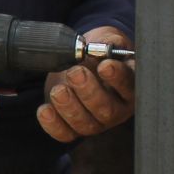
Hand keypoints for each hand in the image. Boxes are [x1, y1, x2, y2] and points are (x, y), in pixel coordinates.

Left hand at [37, 26, 133, 141]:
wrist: (79, 62)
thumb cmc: (98, 52)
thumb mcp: (107, 39)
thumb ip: (108, 41)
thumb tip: (101, 46)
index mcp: (129, 85)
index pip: (129, 85)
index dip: (118, 78)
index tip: (104, 66)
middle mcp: (116, 108)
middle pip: (107, 110)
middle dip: (89, 92)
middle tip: (75, 73)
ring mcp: (96, 121)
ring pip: (86, 124)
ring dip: (70, 108)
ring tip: (58, 90)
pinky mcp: (74, 128)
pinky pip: (65, 133)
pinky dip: (53, 124)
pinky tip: (44, 110)